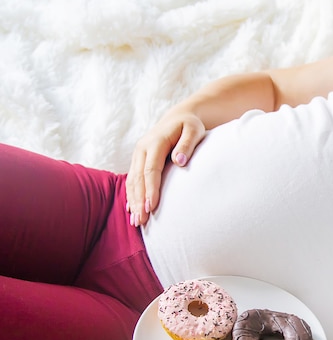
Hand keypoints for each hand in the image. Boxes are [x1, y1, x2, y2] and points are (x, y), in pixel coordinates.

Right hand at [125, 111, 205, 225]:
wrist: (178, 118)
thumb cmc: (189, 126)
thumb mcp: (194, 130)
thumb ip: (187, 144)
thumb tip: (180, 161)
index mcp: (155, 142)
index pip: (150, 169)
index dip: (150, 189)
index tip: (151, 206)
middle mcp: (142, 149)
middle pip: (138, 178)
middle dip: (138, 200)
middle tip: (141, 221)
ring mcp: (138, 155)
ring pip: (131, 181)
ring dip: (132, 201)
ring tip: (136, 221)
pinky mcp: (137, 161)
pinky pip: (131, 180)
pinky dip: (131, 196)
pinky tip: (131, 210)